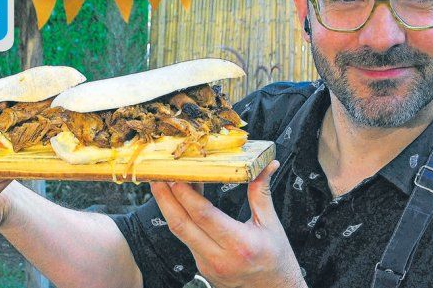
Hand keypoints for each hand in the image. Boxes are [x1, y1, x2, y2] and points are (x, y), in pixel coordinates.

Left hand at [150, 160, 306, 287]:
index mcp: (240, 244)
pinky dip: (181, 219)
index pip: (203, 215)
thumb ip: (261, 193)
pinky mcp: (202, 268)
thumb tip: (266, 165)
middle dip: (165, 199)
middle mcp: (220, 258)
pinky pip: (186, 240)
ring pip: (180, 233)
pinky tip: (179, 204)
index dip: (186, 194)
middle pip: (182, 225)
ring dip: (169, 208)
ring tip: (162, 186)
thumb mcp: (272, 225)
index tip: (176, 176)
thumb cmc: (277, 260)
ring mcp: (208, 265)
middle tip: (156, 177)